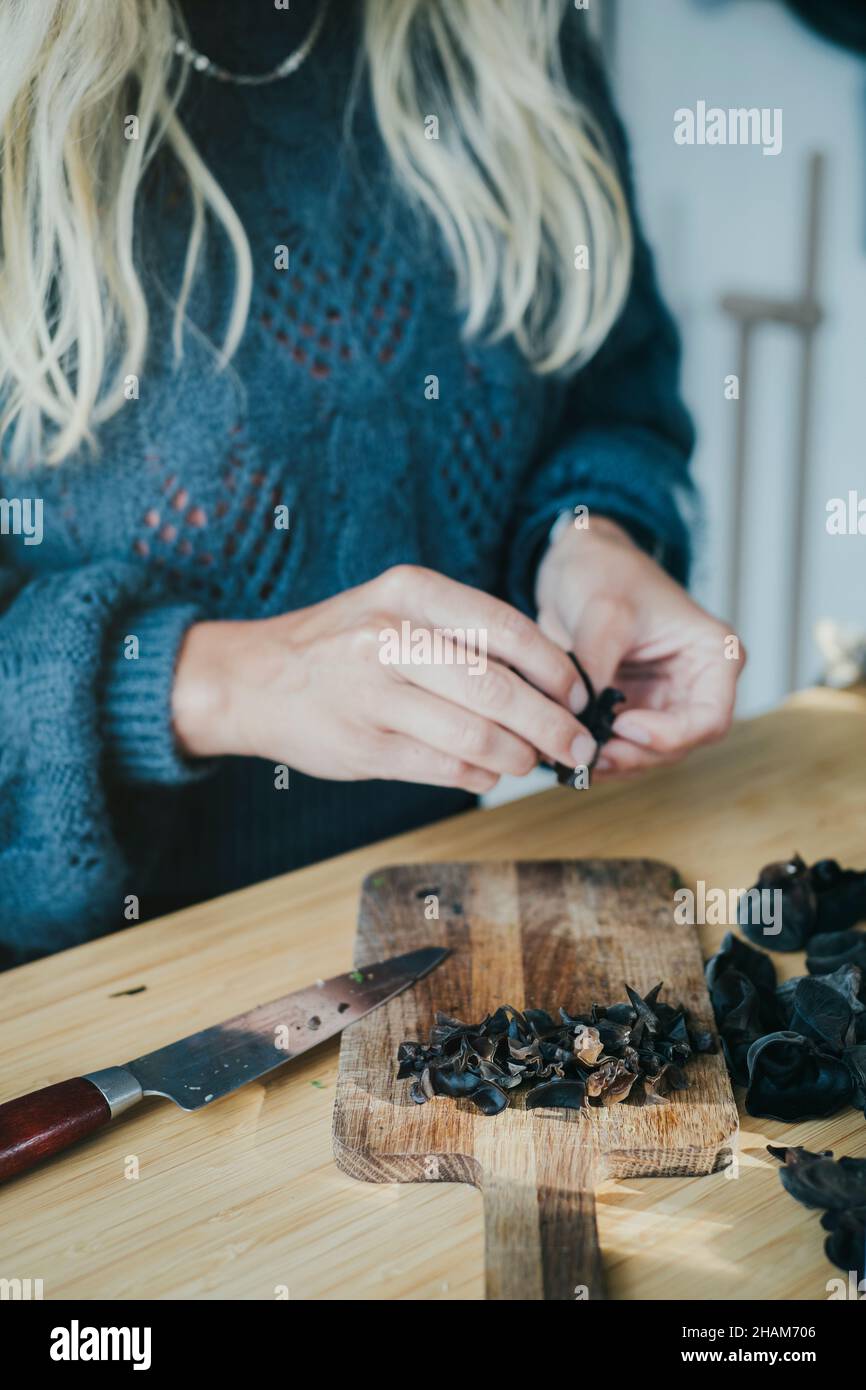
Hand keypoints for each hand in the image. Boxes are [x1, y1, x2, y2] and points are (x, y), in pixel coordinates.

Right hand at [171, 565, 594, 793]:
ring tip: (530, 760)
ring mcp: (374, 695)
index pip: (508, 630)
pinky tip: (487, 772)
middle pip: (499, 691)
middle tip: (577, 745)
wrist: (252, 679)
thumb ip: (463, 634)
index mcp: (409, 593)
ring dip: (519, 757)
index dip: (556, 669)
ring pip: (478, 736)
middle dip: (553, 725)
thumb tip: (549, 678)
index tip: (579, 694)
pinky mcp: (365, 746)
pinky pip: (446, 768)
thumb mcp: (394, 608)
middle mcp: (390, 638)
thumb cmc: (340, 644)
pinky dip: (480, 775)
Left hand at [535, 516, 744, 777]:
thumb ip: (596, 665)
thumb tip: (579, 717)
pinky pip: (618, 746)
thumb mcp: (604, 612)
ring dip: (611, 761)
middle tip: (587, 753)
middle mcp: (694, 685)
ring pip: (646, 754)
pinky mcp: (629, 709)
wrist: (577, 565)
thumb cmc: (605, 572)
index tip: (624, 726)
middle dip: (634, 755)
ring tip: (570, 757)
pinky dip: (594, 752)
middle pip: (678, 746)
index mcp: (713, 656)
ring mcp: (661, 701)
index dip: (669, 735)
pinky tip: (564, 752)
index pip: (709, 719)